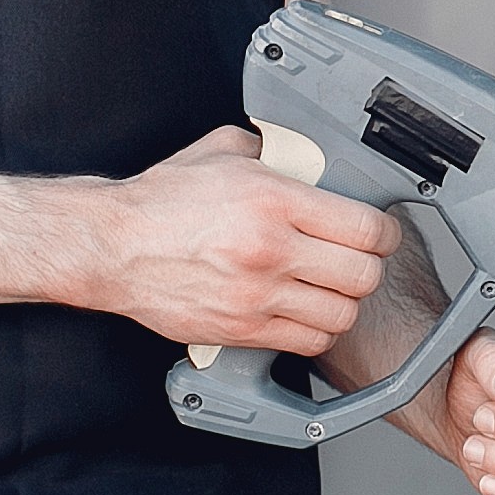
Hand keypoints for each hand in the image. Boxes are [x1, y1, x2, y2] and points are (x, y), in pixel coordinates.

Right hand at [91, 125, 398, 354]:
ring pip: (341, 315)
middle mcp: (270, 249)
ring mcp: (256, 295)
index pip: (366, 228)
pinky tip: (305, 312)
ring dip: (344, 303)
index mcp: (274, 200)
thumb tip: (307, 156)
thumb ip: (274, 152)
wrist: (110, 246)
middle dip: (368, 268)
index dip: (384, 234)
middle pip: (362, 276)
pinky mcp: (240, 330)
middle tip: (357, 261)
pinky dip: (316, 331)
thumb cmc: (160, 202)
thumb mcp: (224, 153)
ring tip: (331, 289)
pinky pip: (308, 342)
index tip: (380, 234)